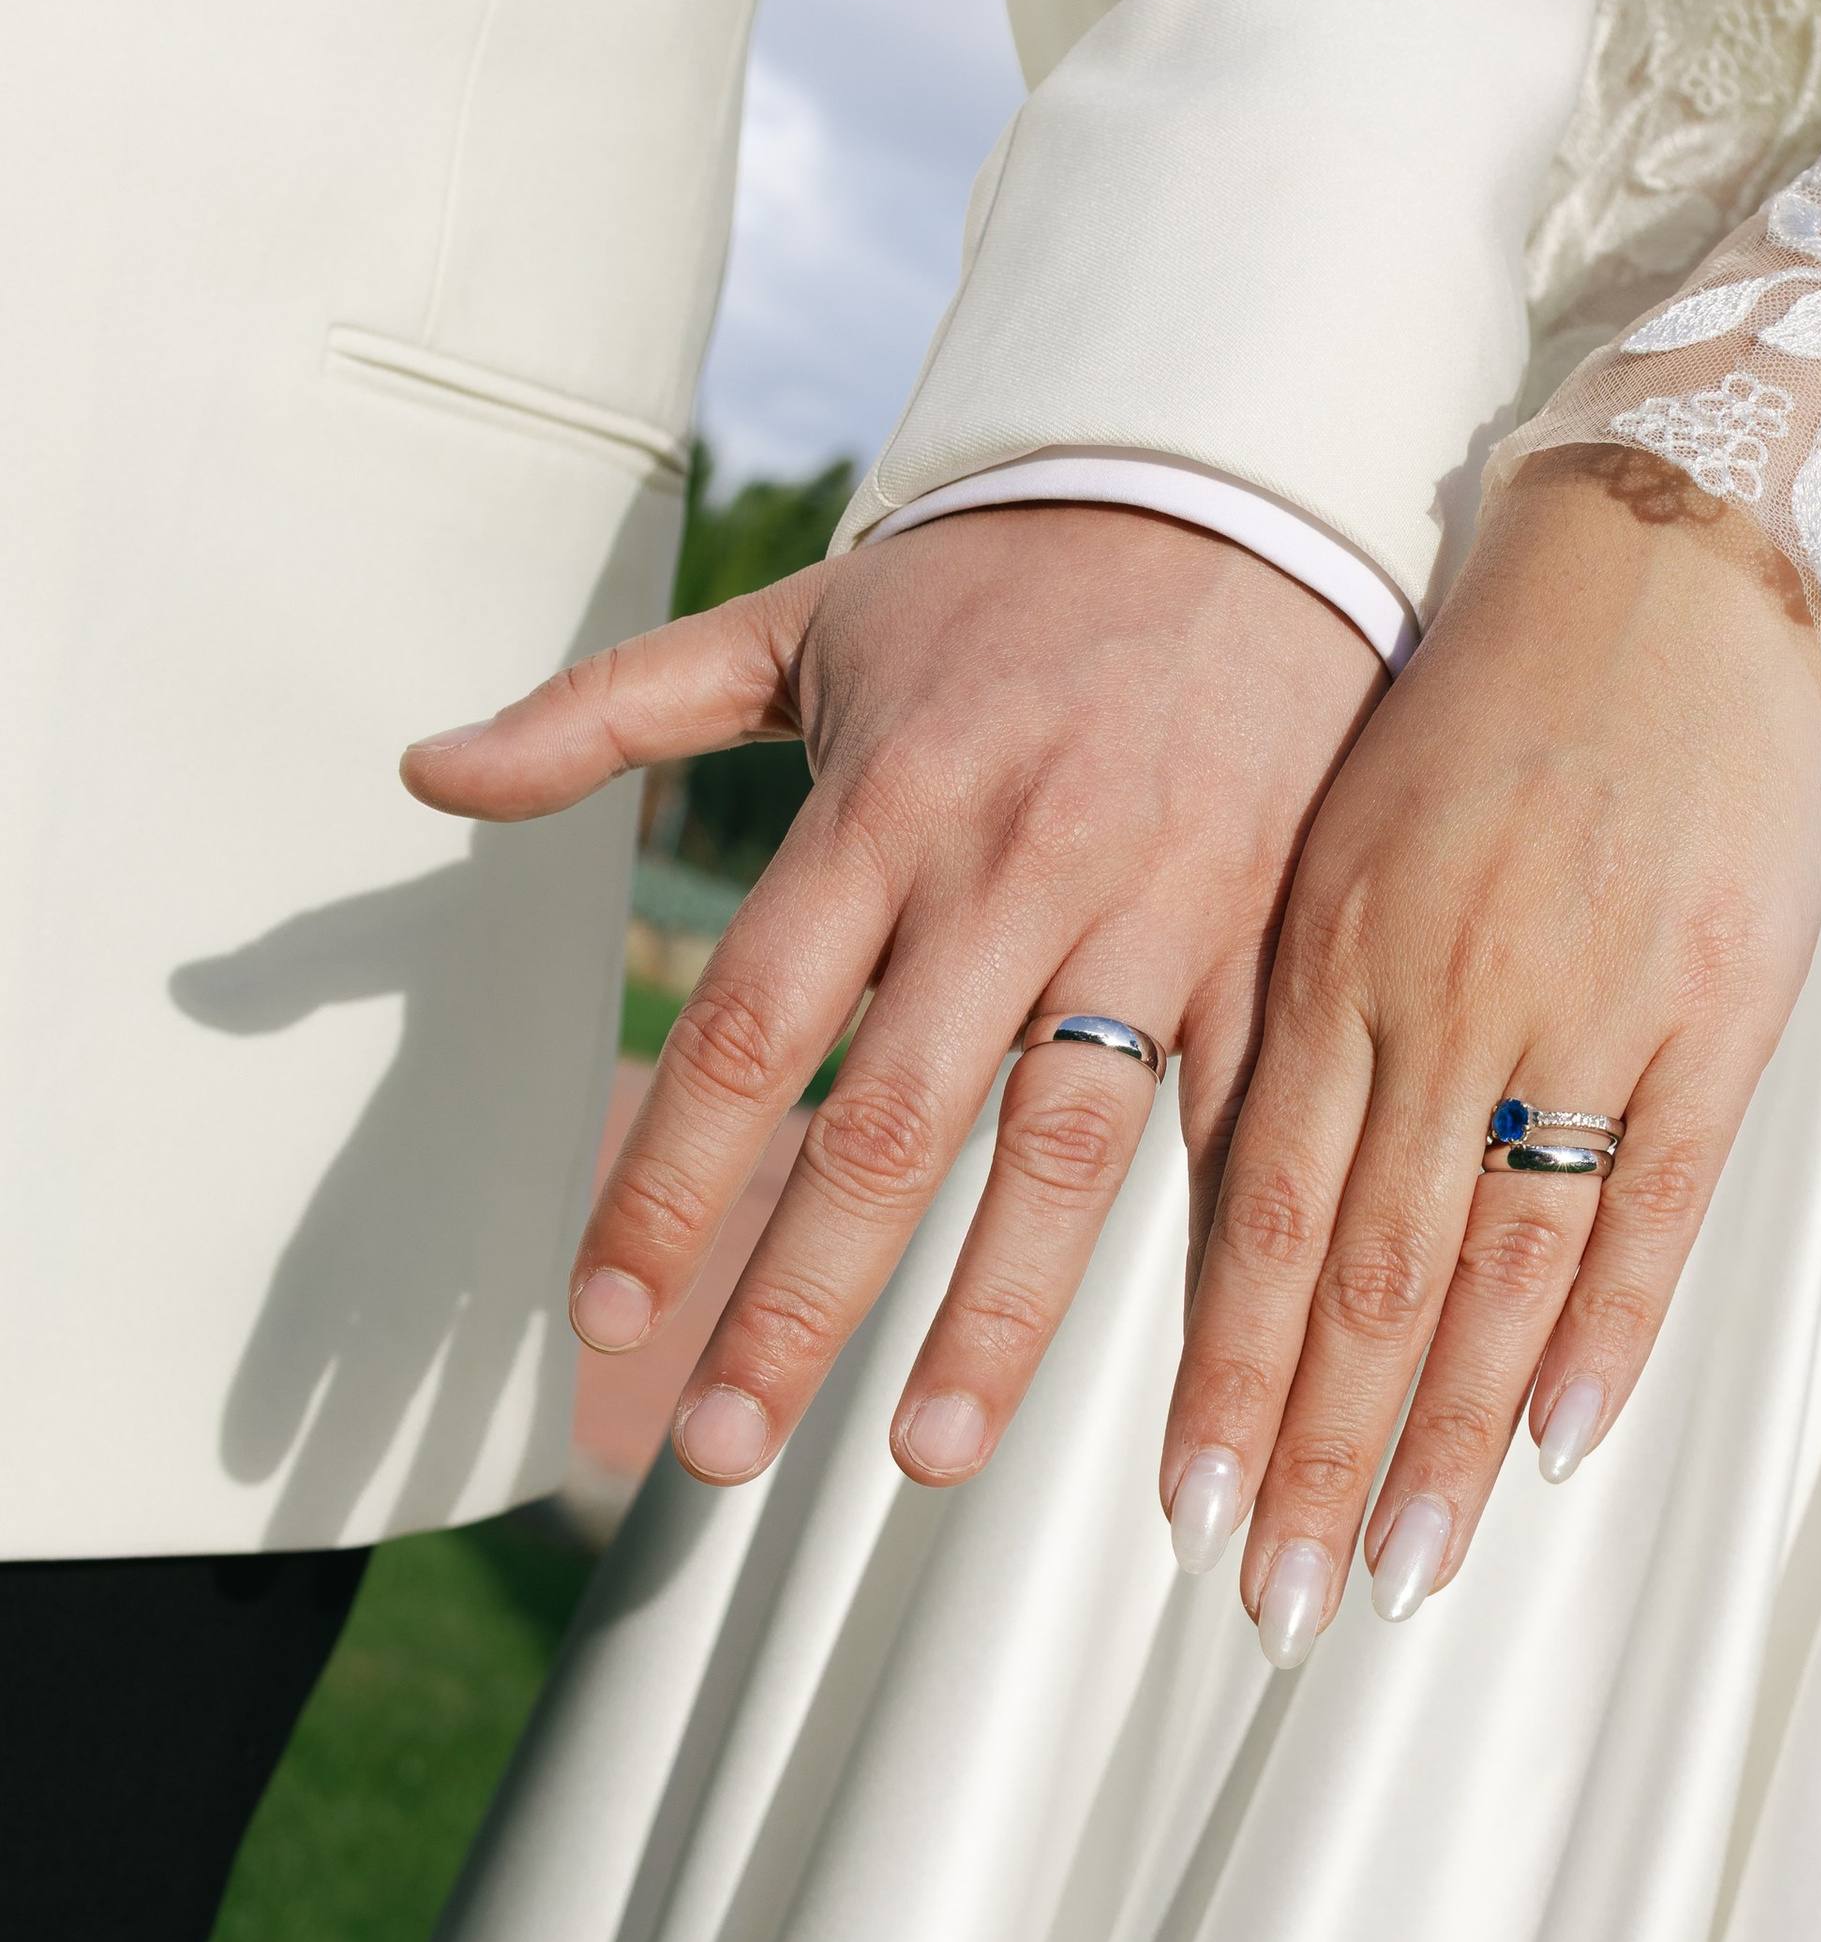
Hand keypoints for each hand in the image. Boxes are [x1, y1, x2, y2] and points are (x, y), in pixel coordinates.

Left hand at [401, 508, 1382, 1483]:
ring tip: (925, 1459)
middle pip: (886, 1125)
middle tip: (714, 1445)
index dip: (670, 1181)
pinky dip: (1212, 1266)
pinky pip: (1238, 1129)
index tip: (604, 1311)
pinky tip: (1183, 1390)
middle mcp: (1013, 873)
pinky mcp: (1271, 946)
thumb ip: (610, 707)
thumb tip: (427, 774)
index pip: (750, 1028)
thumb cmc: (1008, 570)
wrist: (1246, 482)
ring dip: (990, 1320)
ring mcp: (1155, 917)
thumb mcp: (801, 619)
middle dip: (794, 1301)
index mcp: (884, 804)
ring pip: (1064, 1154)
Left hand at [1161, 452, 1820, 1658]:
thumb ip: (1301, 1021)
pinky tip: (1560, 1450)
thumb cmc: (1485, 704)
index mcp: (1333, 954)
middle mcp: (1445, 993)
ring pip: (1501, 1266)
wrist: (1665, 551)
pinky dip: (1607, 1332)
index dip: (1228, 1380)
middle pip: (1368, 1278)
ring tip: (1400, 1572)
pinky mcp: (1721, 1004)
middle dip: (1312, 1455)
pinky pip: (1654, 1201)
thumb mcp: (1346, 846)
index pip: (1264, 1218)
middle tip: (1272, 1605)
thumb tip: (1249, 1204)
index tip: (1186, 1513)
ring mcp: (1590, 1005)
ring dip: (1448, 1439)